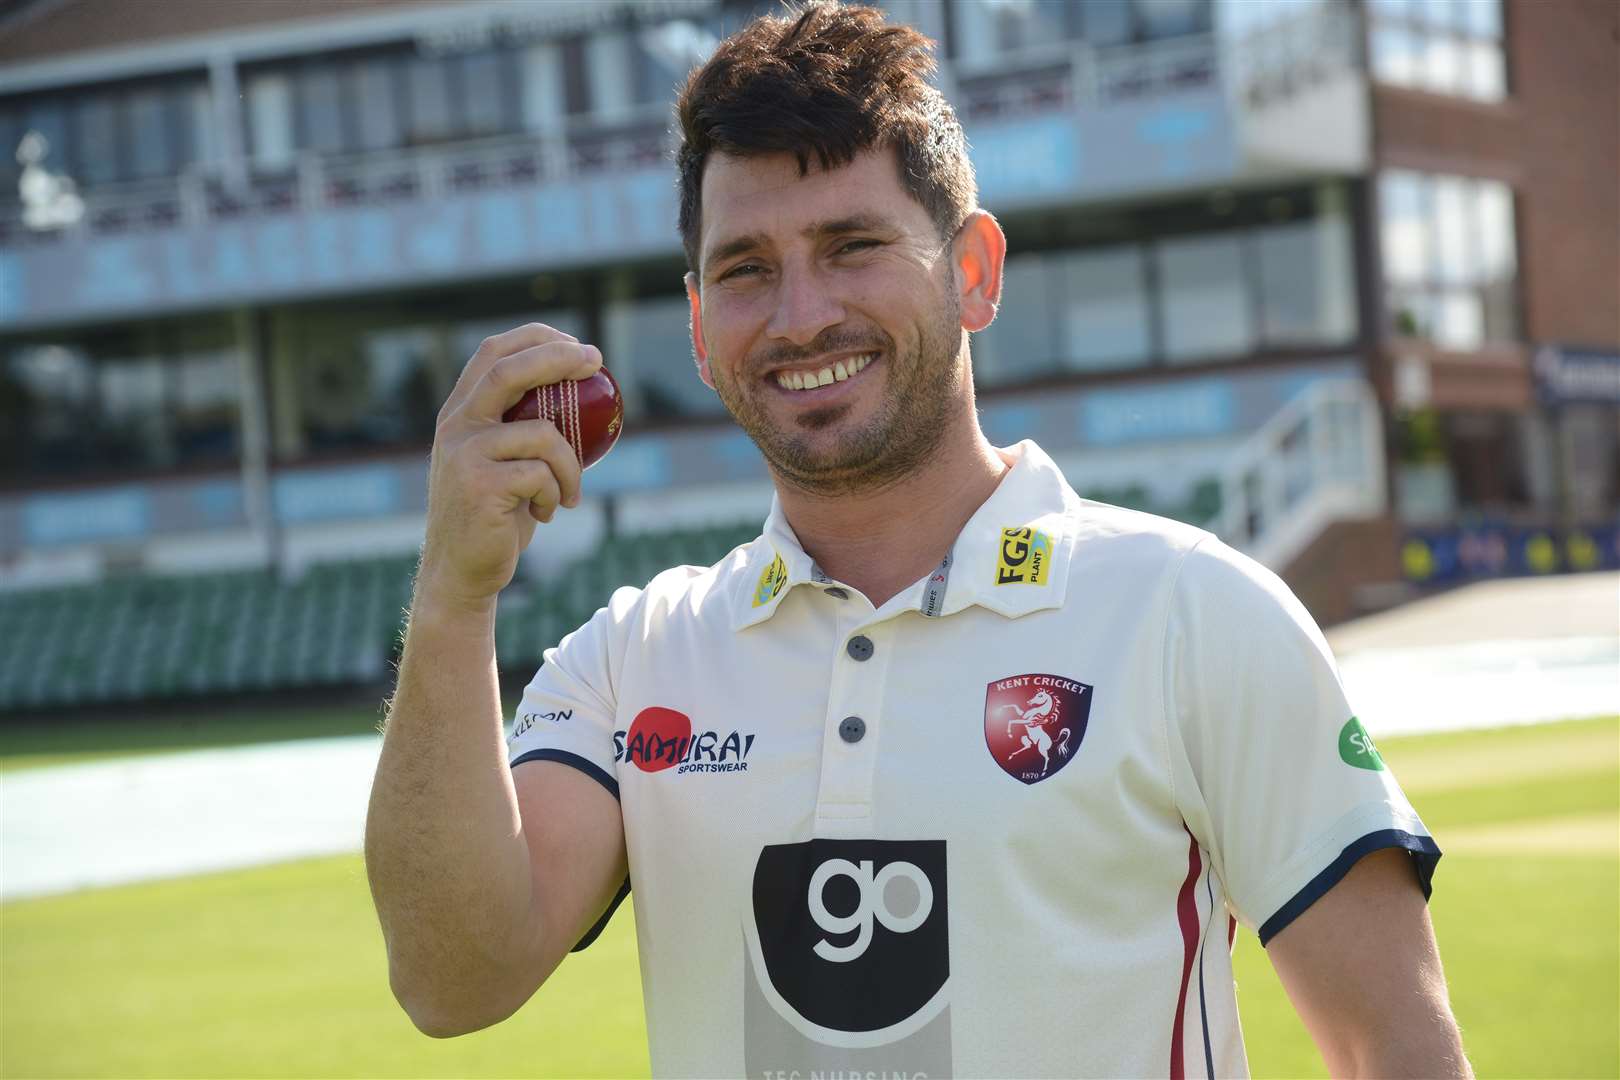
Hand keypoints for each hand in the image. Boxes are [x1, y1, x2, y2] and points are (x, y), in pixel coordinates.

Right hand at [417, 323, 602, 613]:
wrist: (462, 570)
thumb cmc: (496, 515)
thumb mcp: (505, 463)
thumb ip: (524, 429)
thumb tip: (588, 396)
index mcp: (461, 412)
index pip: (493, 353)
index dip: (536, 338)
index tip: (577, 344)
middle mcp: (456, 426)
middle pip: (508, 371)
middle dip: (556, 358)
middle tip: (596, 360)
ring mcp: (464, 455)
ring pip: (541, 434)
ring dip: (571, 464)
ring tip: (570, 492)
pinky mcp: (479, 486)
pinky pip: (540, 474)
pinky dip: (556, 492)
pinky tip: (547, 512)